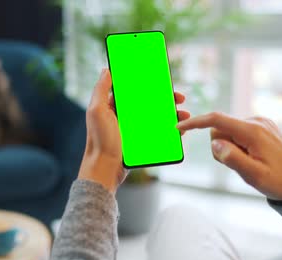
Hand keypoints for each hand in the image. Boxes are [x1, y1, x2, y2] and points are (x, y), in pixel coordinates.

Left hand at [78, 69, 188, 193]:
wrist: (104, 169)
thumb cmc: (99, 141)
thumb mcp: (96, 111)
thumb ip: (101, 90)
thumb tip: (107, 69)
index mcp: (114, 106)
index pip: (135, 90)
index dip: (150, 84)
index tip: (164, 81)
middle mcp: (124, 116)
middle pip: (149, 103)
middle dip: (166, 99)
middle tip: (180, 98)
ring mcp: (133, 129)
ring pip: (156, 118)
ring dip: (172, 115)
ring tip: (185, 115)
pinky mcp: (140, 142)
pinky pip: (158, 133)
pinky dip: (170, 130)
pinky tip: (180, 130)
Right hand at [176, 112, 281, 201]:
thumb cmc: (279, 181)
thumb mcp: (254, 176)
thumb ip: (232, 159)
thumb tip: (214, 144)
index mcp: (253, 132)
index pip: (217, 120)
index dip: (196, 123)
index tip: (179, 127)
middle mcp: (256, 122)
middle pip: (220, 129)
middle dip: (220, 147)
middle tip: (237, 165)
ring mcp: (260, 123)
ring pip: (228, 132)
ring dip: (230, 148)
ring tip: (248, 163)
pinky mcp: (262, 127)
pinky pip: (238, 133)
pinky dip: (238, 146)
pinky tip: (252, 158)